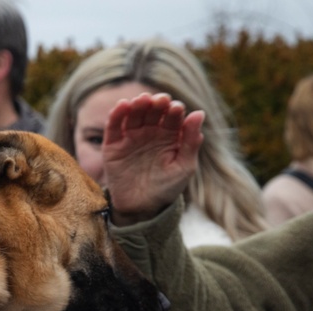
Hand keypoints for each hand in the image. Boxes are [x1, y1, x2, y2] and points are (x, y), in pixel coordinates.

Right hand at [103, 92, 203, 223]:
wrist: (142, 209)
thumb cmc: (167, 188)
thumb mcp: (185, 167)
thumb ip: (191, 142)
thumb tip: (199, 113)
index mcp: (170, 135)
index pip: (173, 116)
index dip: (175, 110)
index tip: (176, 109)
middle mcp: (151, 132)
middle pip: (153, 111)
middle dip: (156, 103)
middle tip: (159, 101)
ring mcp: (131, 138)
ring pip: (134, 114)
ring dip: (137, 104)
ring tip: (141, 101)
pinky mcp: (113, 146)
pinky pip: (114, 127)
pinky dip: (117, 115)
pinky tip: (122, 106)